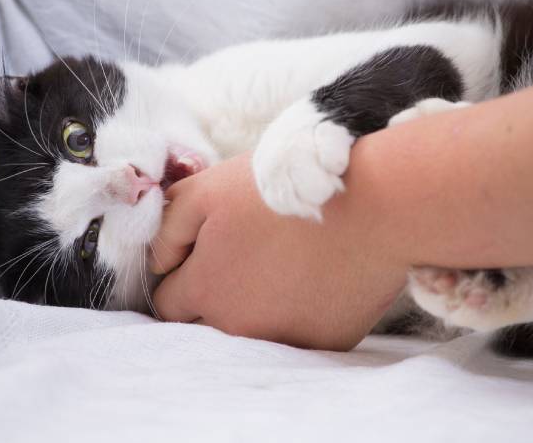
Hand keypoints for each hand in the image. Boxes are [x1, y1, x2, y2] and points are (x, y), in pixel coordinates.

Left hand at [150, 146, 409, 350]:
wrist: (372, 204)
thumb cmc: (285, 190)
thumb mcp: (208, 189)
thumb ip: (168, 227)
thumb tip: (160, 262)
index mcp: (206, 290)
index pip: (167, 302)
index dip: (181, 274)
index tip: (203, 254)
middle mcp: (240, 327)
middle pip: (208, 322)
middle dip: (215, 294)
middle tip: (246, 255)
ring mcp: (285, 339)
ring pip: (252, 331)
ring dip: (256, 306)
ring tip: (283, 262)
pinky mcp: (326, 342)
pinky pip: (297, 332)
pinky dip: (298, 311)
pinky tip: (314, 276)